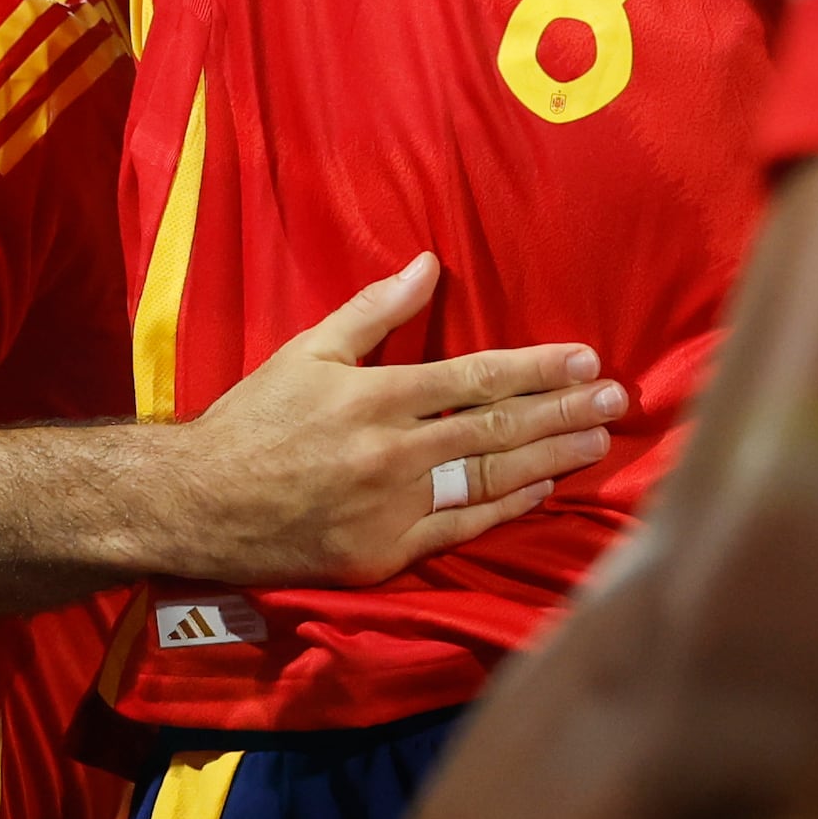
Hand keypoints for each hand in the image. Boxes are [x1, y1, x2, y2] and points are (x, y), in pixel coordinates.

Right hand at [162, 253, 626, 585]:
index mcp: (376, 396)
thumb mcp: (307, 350)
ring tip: (598, 440)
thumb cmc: (254, 419)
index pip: (476, 378)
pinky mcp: (386, 555)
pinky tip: (544, 489)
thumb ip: (374, 310)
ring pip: (490, 479)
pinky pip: (461, 528)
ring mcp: (392, 508)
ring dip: (552, 458)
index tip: (586, 357)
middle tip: (617, 399)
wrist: (200, 504)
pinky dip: (506, 507)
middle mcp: (394, 453)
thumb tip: (430, 264)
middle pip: (497, 428)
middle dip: (564, 410)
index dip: (537, 367)